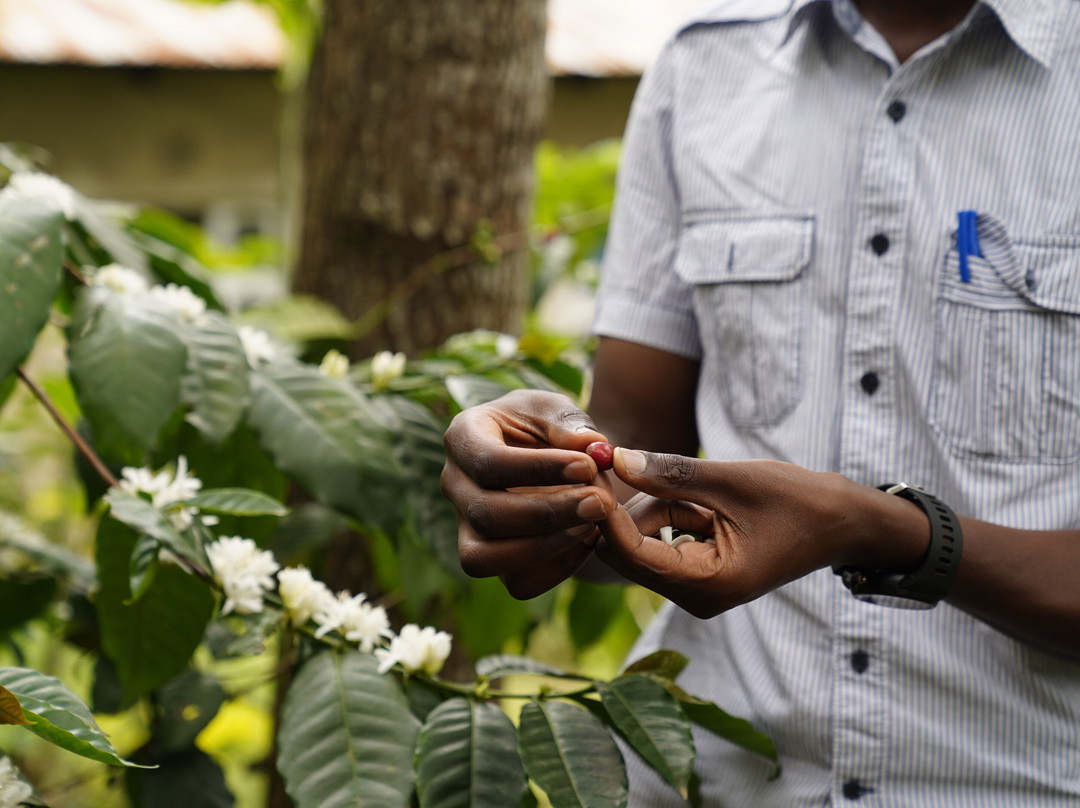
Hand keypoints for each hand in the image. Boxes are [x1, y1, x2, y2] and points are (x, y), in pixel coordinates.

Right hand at [440, 390, 618, 598]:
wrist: (549, 454)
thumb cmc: (547, 425)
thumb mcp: (557, 409)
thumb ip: (571, 423)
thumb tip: (592, 446)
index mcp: (463, 438)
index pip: (487, 462)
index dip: (538, 469)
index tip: (588, 466)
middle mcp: (455, 485)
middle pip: (485, 515)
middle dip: (548, 514)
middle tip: (601, 502)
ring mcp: (468, 527)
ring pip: (484, 559)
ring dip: (545, 547)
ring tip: (593, 525)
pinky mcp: (494, 558)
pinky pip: (516, 583)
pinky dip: (556, 570)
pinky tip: (589, 542)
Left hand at [595, 449, 929, 617]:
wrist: (841, 523)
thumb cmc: (797, 501)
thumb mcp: (732, 480)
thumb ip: (672, 473)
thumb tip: (616, 458)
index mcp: (708, 585)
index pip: (631, 552)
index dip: (605, 511)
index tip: (589, 468)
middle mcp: (696, 598)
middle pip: (627, 550)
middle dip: (623, 506)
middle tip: (613, 455)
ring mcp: (695, 588)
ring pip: (642, 540)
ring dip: (653, 503)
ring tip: (696, 482)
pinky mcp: (696, 572)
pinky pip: (660, 538)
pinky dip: (666, 509)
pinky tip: (696, 494)